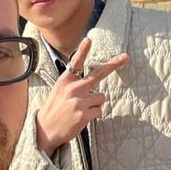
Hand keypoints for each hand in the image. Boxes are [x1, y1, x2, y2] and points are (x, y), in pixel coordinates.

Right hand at [36, 37, 128, 156]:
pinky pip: (99, 110)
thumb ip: (74, 83)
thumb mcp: (59, 90)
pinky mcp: (84, 114)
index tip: (88, 39)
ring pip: (101, 97)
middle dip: (114, 64)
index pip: (75, 63)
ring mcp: (79, 101)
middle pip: (98, 74)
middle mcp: (73, 88)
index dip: (83, 50)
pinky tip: (81, 118)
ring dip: (95, 103)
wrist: (44, 130)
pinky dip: (94, 114)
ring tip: (81, 109)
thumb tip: (93, 83)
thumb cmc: (54, 109)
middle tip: (125, 57)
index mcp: (65, 81)